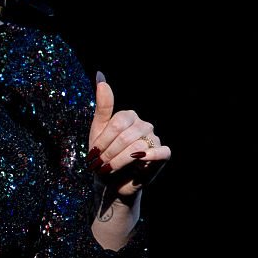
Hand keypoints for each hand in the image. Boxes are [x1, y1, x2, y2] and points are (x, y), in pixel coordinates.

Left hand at [86, 72, 170, 197]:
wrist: (111, 181)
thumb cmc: (103, 155)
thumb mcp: (98, 131)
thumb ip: (102, 106)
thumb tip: (100, 77)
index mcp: (128, 116)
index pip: (116, 123)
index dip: (104, 140)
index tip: (94, 154)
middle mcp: (144, 125)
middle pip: (125, 136)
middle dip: (110, 153)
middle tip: (101, 165)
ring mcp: (154, 139)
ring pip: (138, 146)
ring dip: (120, 160)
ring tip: (111, 168)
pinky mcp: (162, 155)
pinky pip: (162, 152)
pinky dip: (150, 157)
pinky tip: (139, 161)